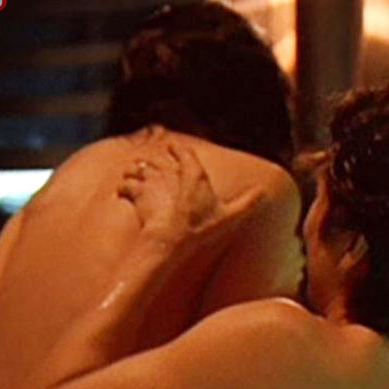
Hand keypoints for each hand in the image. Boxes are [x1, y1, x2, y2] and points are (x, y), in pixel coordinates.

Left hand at [118, 142, 263, 248]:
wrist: (170, 241)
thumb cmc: (199, 228)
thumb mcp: (229, 216)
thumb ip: (247, 202)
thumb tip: (265, 191)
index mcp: (193, 173)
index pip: (184, 152)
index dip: (178, 149)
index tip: (174, 147)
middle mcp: (171, 172)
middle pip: (159, 158)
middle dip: (155, 161)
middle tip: (152, 165)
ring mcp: (151, 181)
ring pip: (139, 168)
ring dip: (136, 171)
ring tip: (134, 177)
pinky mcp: (136, 193)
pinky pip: (125, 184)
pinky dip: (123, 187)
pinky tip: (123, 192)